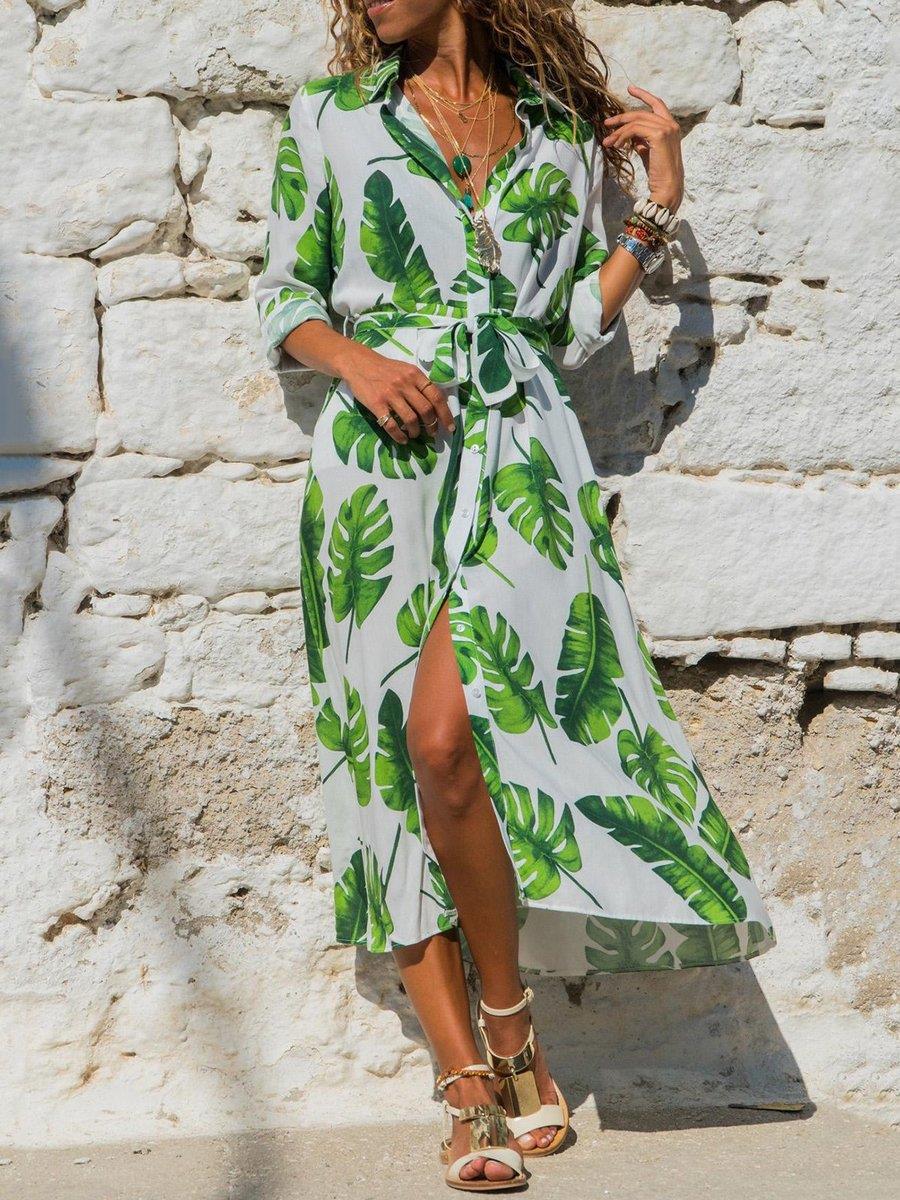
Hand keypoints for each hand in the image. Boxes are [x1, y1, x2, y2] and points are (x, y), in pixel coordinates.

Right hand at [342, 344, 455, 444]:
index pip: (436, 396)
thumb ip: (419, 384)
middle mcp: (405, 384)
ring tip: (414, 434)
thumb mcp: (406, 370)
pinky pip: (391, 425)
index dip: (445, 414)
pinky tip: (402, 439)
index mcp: (415, 375)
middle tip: (431, 433)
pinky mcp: (377, 404)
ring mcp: (390, 394)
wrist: (358, 363)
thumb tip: (436, 405)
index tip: (449, 427)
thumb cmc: (385, 369)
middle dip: (431, 425)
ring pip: (411, 419)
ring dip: (416, 431)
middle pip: (425, 410)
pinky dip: (399, 436)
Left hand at [602, 84, 683, 212]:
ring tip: (608, 141)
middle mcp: (670, 124)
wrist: (667, 187)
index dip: (643, 95)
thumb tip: (630, 135)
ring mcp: (666, 128)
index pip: (656, 103)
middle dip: (621, 117)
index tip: (630, 89)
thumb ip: (642, 139)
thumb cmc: (658, 173)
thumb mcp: (648, 151)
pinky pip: (635, 129)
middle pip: (641, 112)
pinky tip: (616, 145)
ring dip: (619, 131)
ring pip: (636, 121)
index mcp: (671, 126)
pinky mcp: (659, 135)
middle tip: (606, 124)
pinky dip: (622, 136)